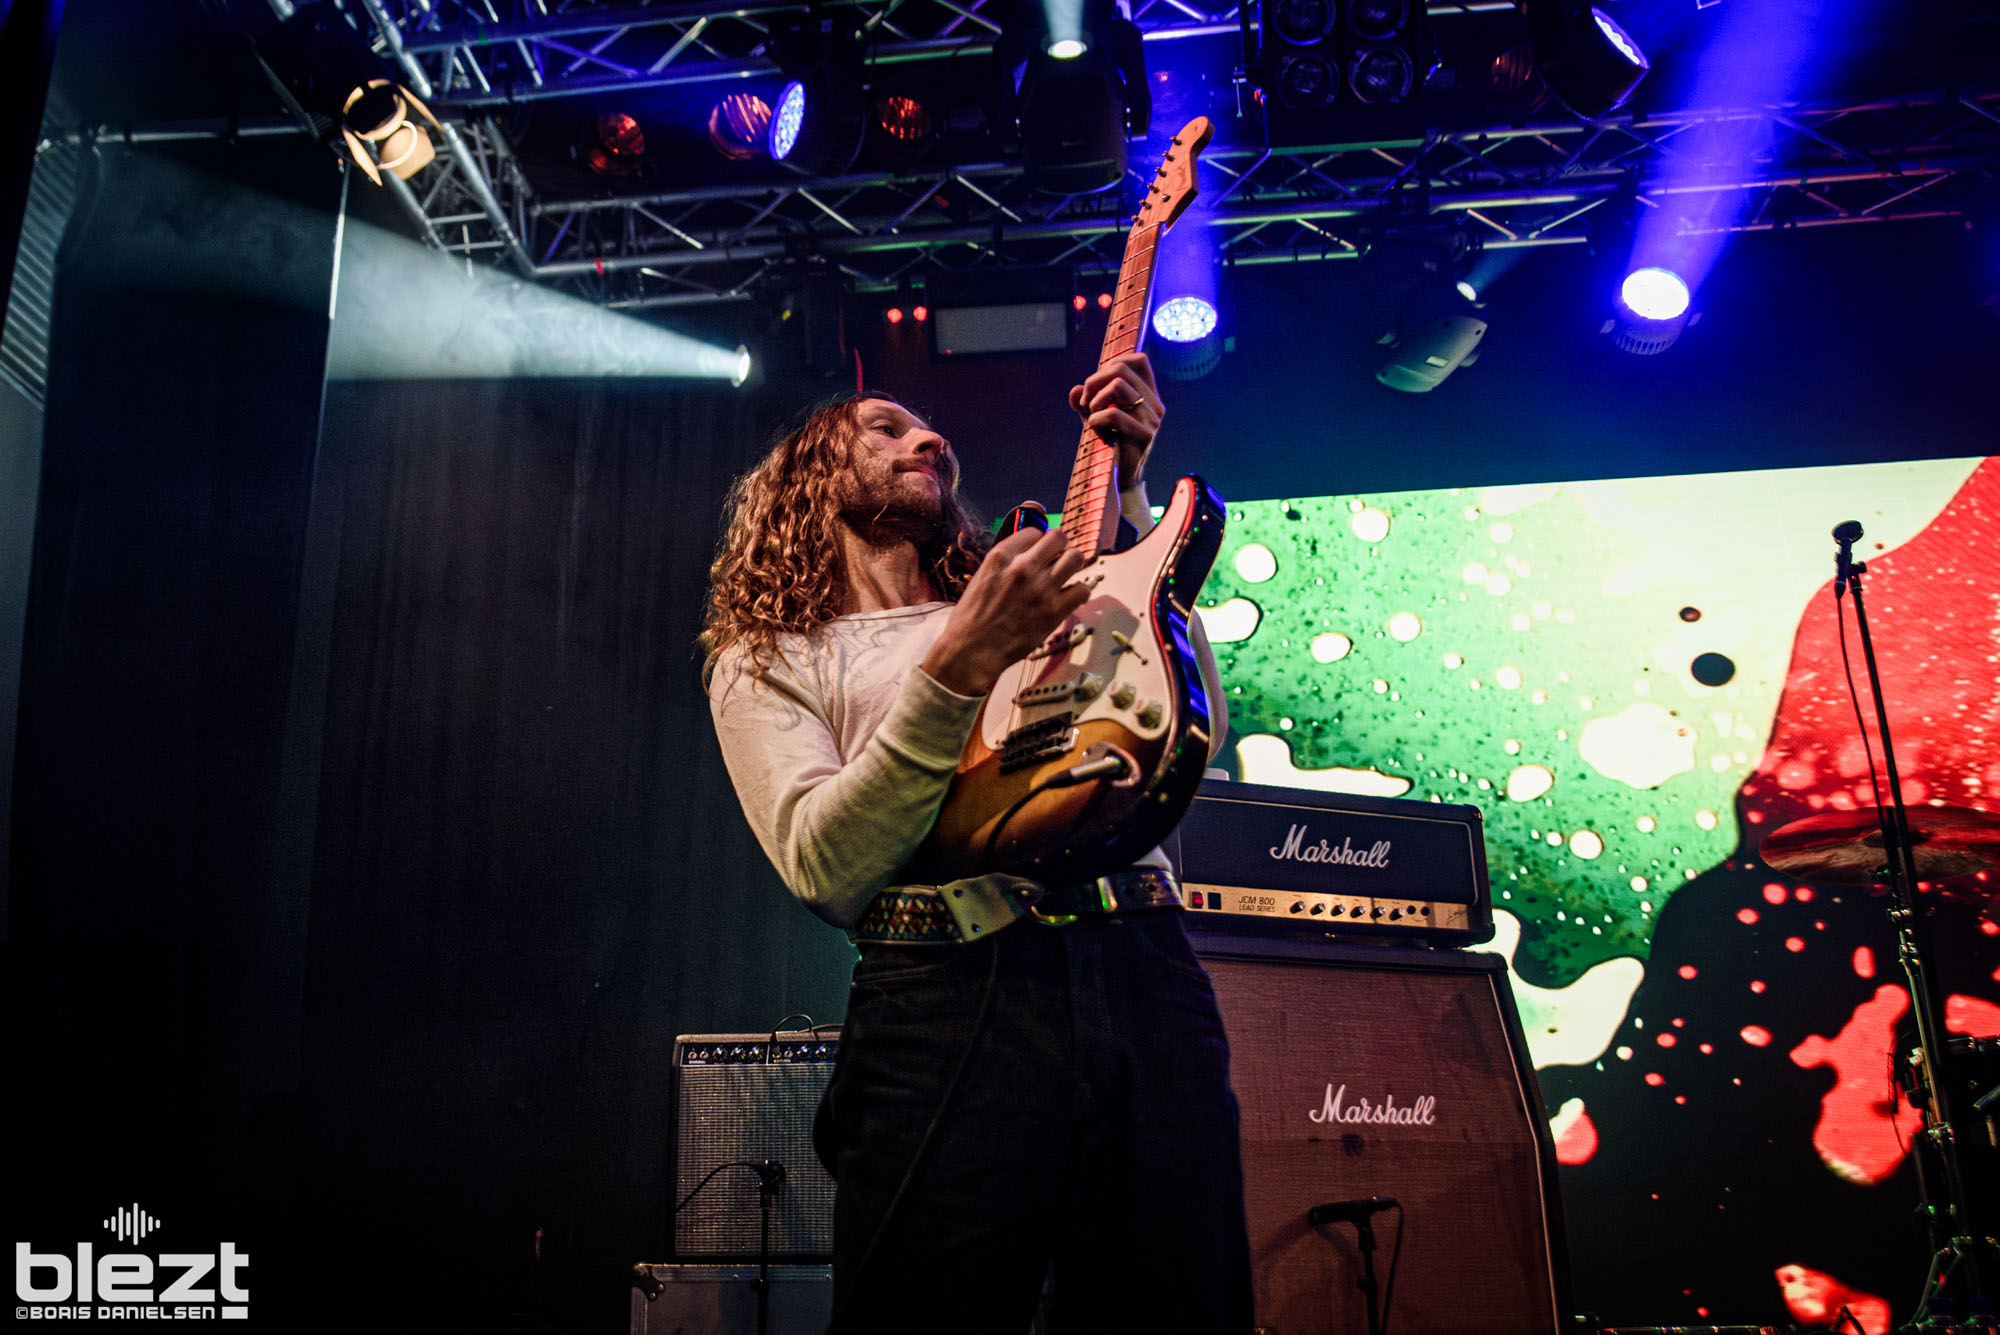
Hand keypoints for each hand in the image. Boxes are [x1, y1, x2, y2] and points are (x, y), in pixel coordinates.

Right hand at [921, 527, 1092, 696]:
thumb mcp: (982, 576)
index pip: (1034, 531)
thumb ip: (1006, 560)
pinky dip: (1077, 592)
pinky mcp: (1054, 610)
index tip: (1037, 553)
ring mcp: (1041, 588)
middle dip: (1059, 547)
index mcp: (1001, 555)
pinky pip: (1082, 589)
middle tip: (1054, 561)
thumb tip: (1030, 548)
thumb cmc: (973, 616)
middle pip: (1059, 537)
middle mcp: (1023, 566)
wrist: (971, 651)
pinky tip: (1066, 598)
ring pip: (1076, 558)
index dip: (1037, 542)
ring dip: (1072, 565)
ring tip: (1063, 577)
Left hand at [1068, 351, 1162, 490]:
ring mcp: (1152, 420)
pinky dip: (1095, 420)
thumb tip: (1074, 390)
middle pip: (1121, 369)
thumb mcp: (1094, 417)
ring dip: (1094, 400)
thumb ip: (1083, 401)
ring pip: (1117, 385)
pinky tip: (1098, 433)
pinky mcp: (1144, 436)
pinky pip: (1112, 414)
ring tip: (1092, 418)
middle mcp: (1155, 405)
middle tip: (1084, 403)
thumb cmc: (1110, 443)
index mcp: (1150, 395)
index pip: (1139, 360)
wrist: (1123, 478)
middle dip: (1092, 381)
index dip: (1112, 363)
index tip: (1097, 385)